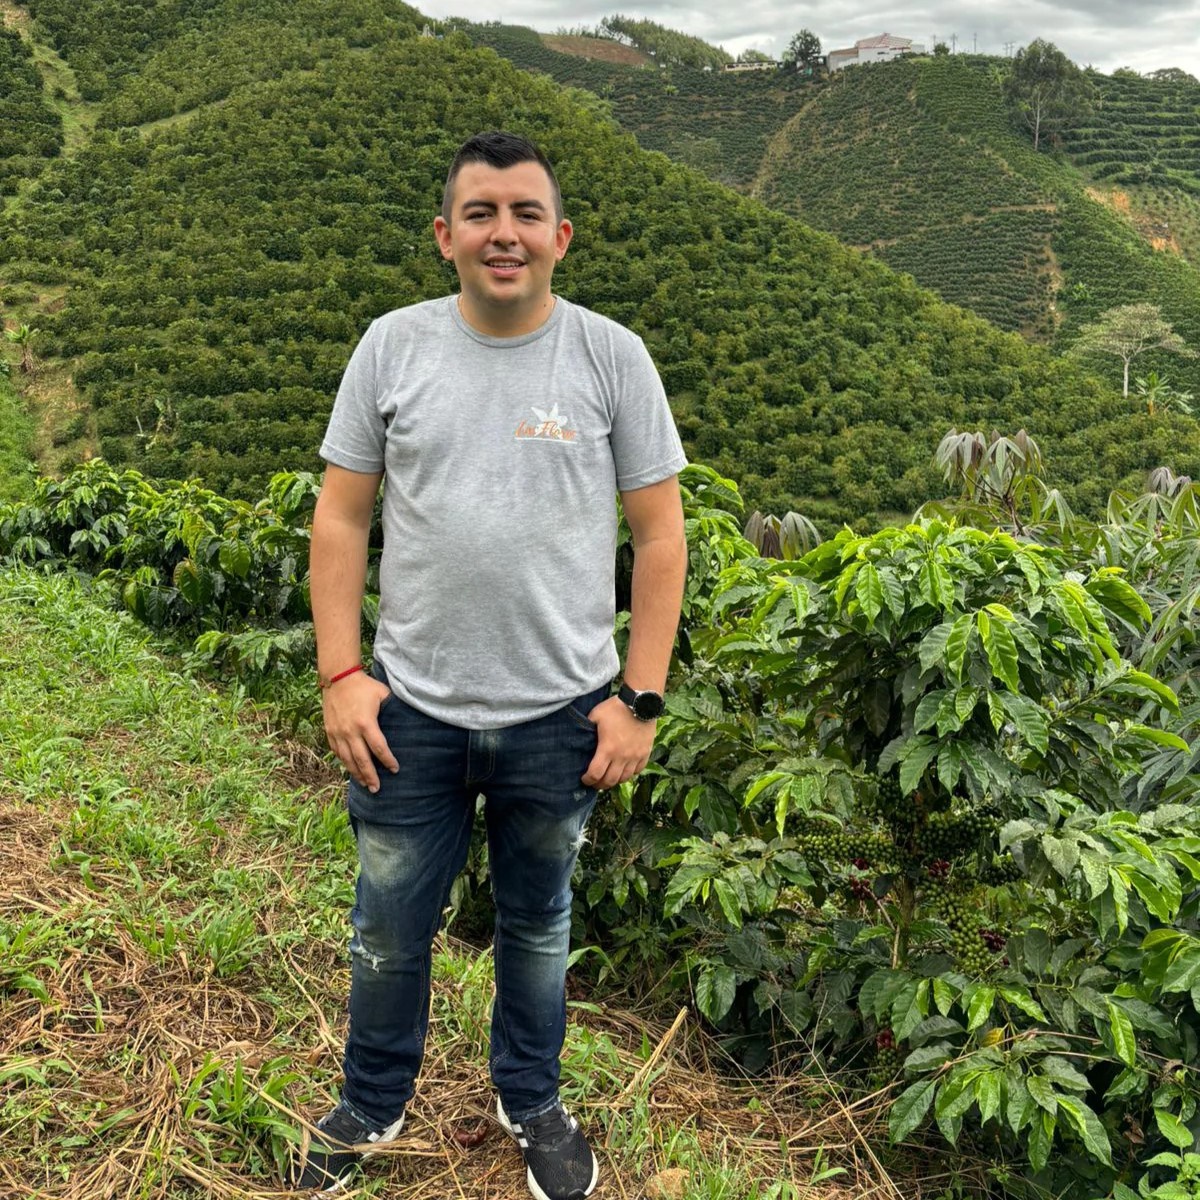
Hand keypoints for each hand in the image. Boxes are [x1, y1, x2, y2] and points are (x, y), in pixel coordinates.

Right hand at [322, 672, 398, 792]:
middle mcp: (350, 731)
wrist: (338, 678)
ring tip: (365, 784)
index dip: (388, 761)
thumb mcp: (383, 694)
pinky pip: (337, 752)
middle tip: (377, 789)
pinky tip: (351, 769)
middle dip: (370, 776)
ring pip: (347, 759)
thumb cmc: (364, 686)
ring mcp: (338, 733)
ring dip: (356, 773)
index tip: (395, 769)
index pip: (379, 748)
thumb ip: (393, 709)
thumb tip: (407, 720)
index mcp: (366, 723)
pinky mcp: (330, 732)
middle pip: (362, 760)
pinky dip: (344, 762)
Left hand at [581, 695, 656, 789]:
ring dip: (614, 781)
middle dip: (600, 784)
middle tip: (594, 782)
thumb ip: (587, 728)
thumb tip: (579, 736)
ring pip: (624, 778)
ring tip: (608, 777)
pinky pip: (637, 771)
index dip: (588, 780)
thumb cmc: (616, 708)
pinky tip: (624, 770)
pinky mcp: (645, 753)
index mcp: (607, 749)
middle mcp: (622, 757)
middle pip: (610, 781)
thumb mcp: (596, 715)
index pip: (595, 774)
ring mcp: (635, 756)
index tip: (584, 778)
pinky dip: (629, 774)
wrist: (640, 702)